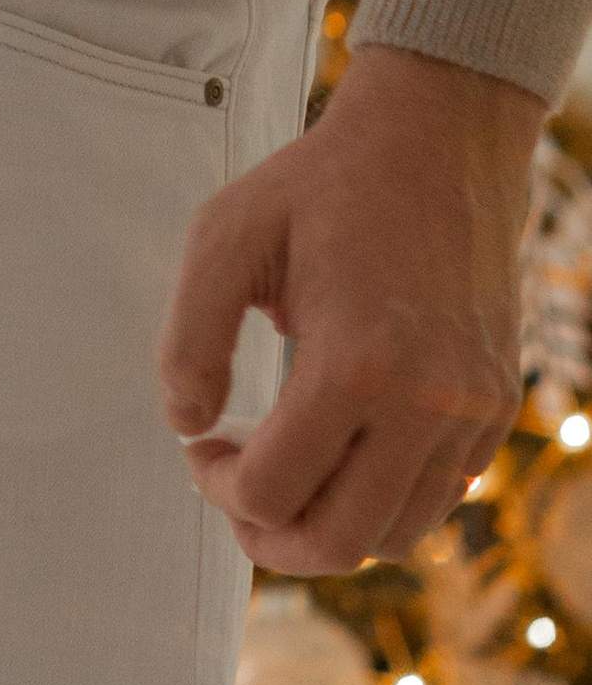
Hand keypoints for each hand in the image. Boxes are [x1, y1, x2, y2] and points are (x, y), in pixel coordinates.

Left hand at [160, 40, 539, 573]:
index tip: (204, 443)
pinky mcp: (497, 410)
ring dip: (328, 526)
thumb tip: (187, 425)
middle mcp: (428, 406)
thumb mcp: (226, 235)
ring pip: (396, 535)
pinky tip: (342, 453)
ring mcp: (473, 414)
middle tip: (235, 490)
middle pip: (339, 542)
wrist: (436, 143)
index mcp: (356, 366)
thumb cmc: (322, 185)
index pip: (272, 492)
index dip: (217, 484)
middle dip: (268, 535)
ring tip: (286, 475)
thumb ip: (190, 339)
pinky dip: (384, 502)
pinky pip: (441, 500)